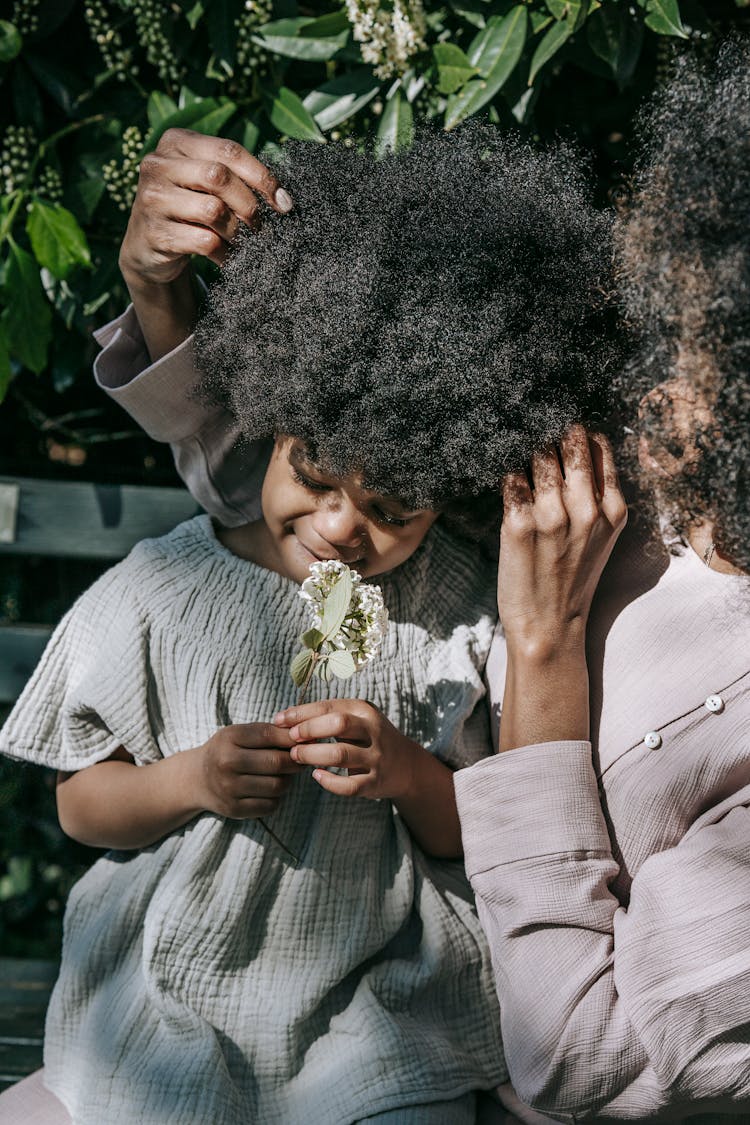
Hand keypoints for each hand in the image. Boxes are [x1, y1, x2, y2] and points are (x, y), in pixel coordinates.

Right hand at [119, 128, 292, 290]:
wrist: (147, 245)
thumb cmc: (187, 208)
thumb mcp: (203, 182)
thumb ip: (232, 176)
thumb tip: (282, 198)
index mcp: (176, 142)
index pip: (228, 151)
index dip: (262, 177)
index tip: (284, 203)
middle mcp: (158, 165)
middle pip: (219, 177)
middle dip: (249, 205)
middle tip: (261, 227)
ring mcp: (153, 199)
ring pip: (213, 211)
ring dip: (237, 232)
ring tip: (243, 242)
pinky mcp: (155, 233)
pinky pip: (205, 242)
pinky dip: (225, 253)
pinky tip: (228, 257)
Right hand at [196, 723, 302, 819]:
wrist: (197, 779)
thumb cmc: (227, 750)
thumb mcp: (240, 734)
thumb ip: (269, 732)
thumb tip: (304, 734)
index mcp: (229, 738)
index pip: (270, 735)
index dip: (292, 738)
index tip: (303, 741)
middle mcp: (227, 762)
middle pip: (277, 762)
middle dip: (295, 761)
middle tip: (300, 760)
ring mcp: (229, 788)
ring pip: (278, 786)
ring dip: (287, 780)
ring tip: (284, 774)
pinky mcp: (234, 809)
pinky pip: (270, 805)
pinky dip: (277, 797)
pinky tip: (271, 789)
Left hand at [273, 700, 423, 800]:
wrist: (407, 765)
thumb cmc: (369, 738)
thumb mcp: (356, 720)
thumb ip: (327, 718)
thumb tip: (287, 720)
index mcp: (365, 711)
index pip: (328, 706)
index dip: (300, 713)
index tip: (280, 720)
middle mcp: (373, 731)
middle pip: (338, 724)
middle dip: (309, 730)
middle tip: (291, 739)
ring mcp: (376, 757)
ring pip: (340, 754)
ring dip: (313, 755)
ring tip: (296, 756)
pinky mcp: (376, 782)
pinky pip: (349, 785)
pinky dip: (329, 782)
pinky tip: (317, 776)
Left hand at [498, 425, 626, 657]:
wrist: (549, 626)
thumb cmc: (571, 579)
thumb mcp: (601, 536)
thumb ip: (596, 494)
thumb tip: (576, 444)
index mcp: (613, 510)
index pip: (599, 446)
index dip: (579, 432)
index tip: (562, 429)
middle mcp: (586, 509)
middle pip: (569, 442)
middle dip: (551, 432)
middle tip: (534, 432)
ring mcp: (552, 516)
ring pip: (537, 454)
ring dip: (526, 452)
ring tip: (518, 459)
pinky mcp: (519, 524)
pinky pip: (509, 478)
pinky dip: (506, 475)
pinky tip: (506, 482)